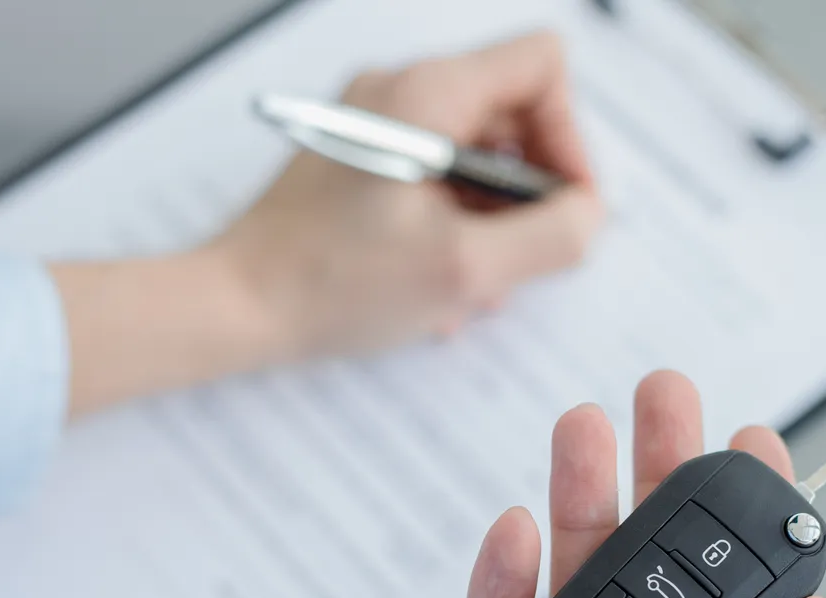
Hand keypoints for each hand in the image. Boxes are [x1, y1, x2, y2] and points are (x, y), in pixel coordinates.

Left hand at [54, 31, 599, 416]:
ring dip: (494, 216)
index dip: (569, 137)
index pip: (541, 66)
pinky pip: (436, 175)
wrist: (236, 304)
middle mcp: (400, 92)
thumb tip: (588, 216)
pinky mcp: (360, 159)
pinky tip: (442, 281)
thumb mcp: (465, 271)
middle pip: (513, 110)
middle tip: (522, 255)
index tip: (562, 205)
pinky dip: (455, 223)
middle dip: (530, 189)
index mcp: (427, 95)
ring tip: (478, 281)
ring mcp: (376, 123)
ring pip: (477, 150)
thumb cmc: (330, 284)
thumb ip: (550, 237)